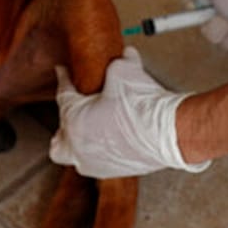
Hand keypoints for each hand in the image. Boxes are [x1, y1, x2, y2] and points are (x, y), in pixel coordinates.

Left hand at [49, 47, 208, 178]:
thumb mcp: (126, 71)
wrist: (169, 134)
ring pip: (72, 157)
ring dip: (76, 145)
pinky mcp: (112, 172)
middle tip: (71, 112)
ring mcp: (94, 162)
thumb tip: (124, 55)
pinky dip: (96, 154)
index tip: (63, 72)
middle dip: (63, 124)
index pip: (63, 95)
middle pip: (59, 139)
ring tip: (83, 134)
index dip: (64, 79)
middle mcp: (78, 145)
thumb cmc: (143, 106)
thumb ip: (120, 61)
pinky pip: (95, 165)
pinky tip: (106, 145)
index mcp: (74, 119)